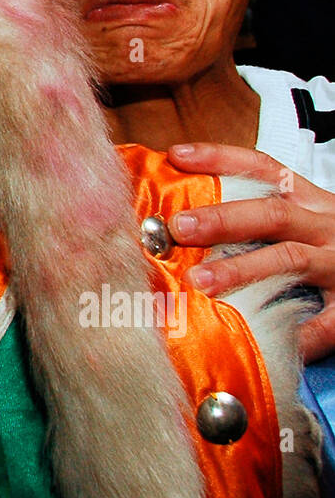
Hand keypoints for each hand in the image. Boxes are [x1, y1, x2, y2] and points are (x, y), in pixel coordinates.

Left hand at [166, 142, 334, 364]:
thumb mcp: (307, 222)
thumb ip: (261, 218)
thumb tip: (189, 220)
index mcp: (310, 203)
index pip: (264, 169)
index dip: (220, 158)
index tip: (178, 155)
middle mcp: (326, 227)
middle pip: (272, 214)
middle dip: (222, 218)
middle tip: (178, 226)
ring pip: (290, 259)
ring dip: (242, 270)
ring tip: (200, 281)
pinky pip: (324, 322)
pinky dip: (294, 332)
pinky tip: (260, 341)